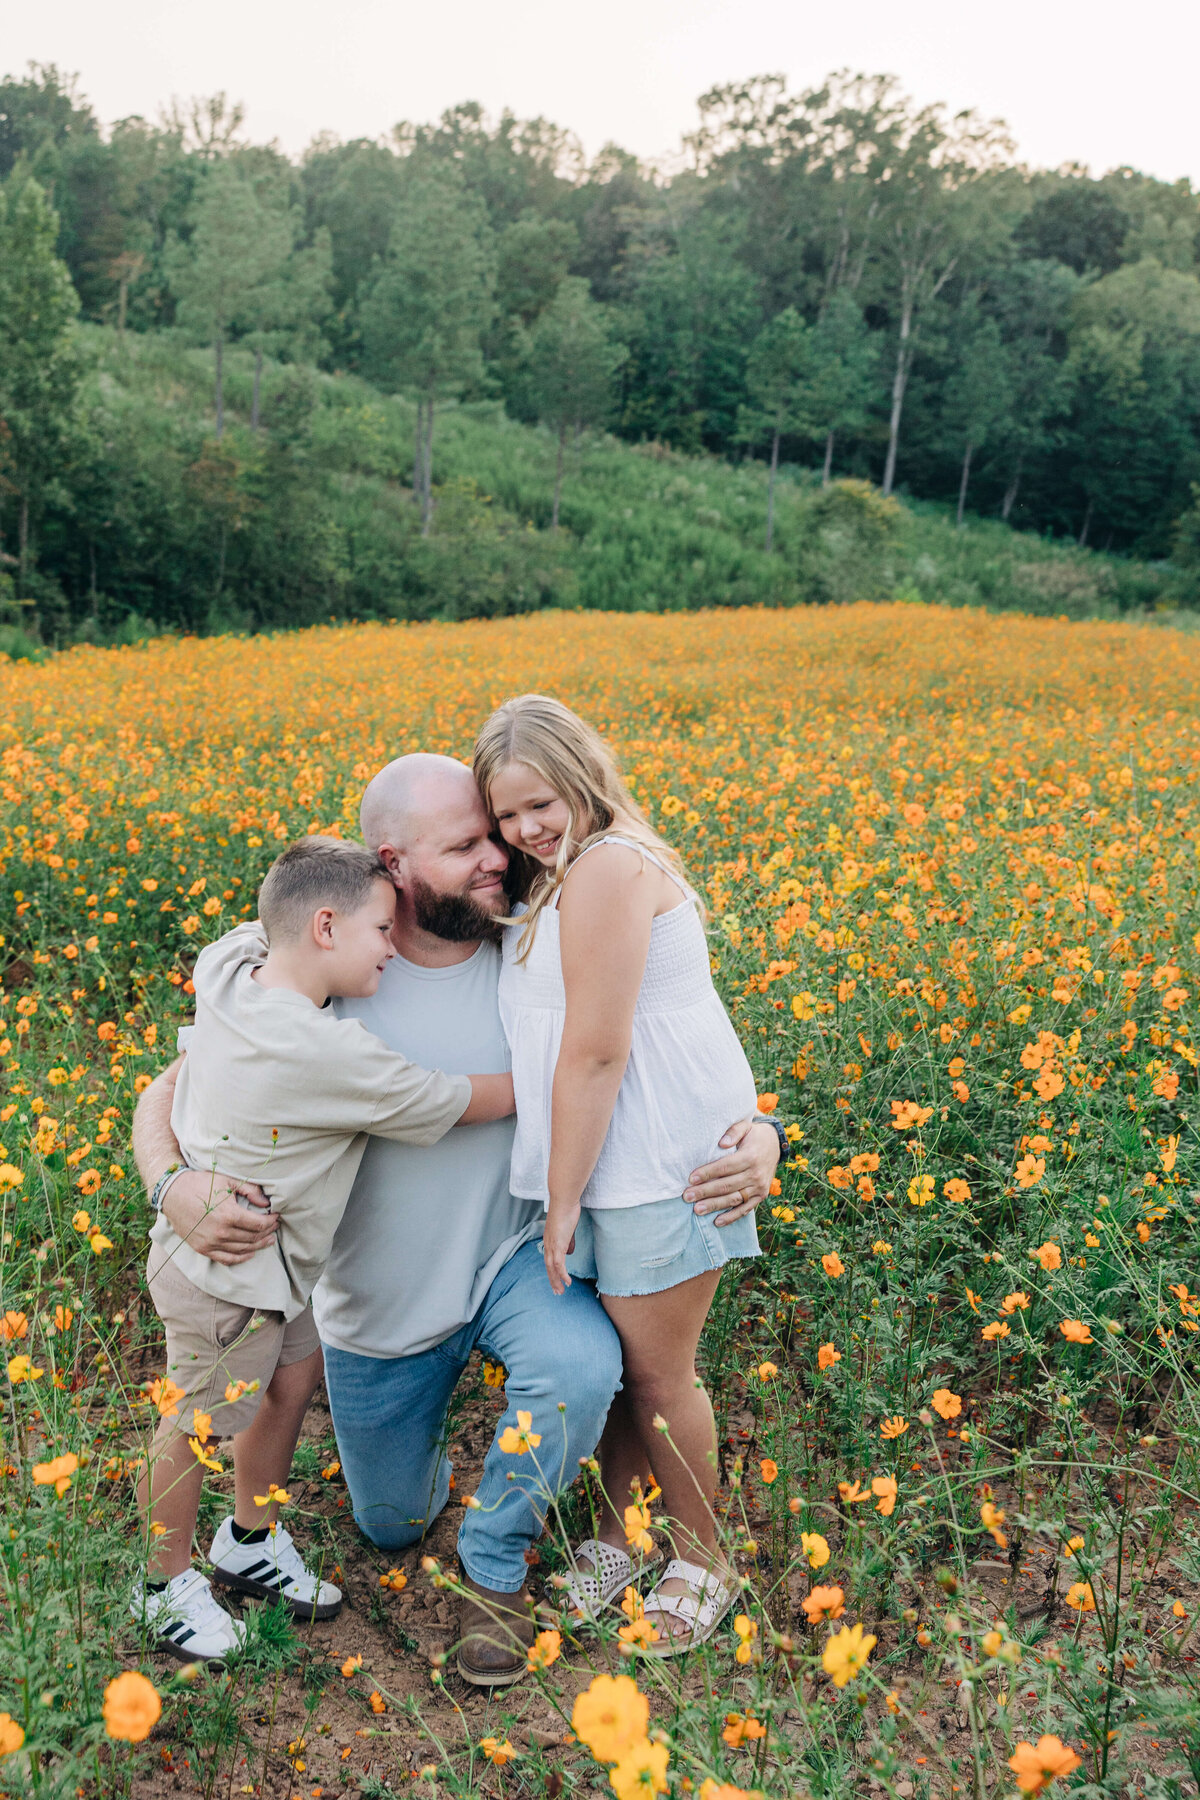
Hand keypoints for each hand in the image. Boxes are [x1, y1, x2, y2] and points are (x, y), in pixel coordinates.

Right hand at [161, 1169, 276, 1265]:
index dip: (271, 1222)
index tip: (277, 1217)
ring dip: (258, 1246)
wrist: (173, 1193)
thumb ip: (250, 1191)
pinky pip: (226, 1259)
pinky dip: (240, 1258)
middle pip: (253, 1238)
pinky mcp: (203, 1249)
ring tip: (268, 1240)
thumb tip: (266, 1203)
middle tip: (275, 1228)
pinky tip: (250, 1253)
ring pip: (242, 1250)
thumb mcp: (227, 1181)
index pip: (259, 1224)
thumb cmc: (201, 1184)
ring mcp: (211, 1243)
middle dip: (267, 1232)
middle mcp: (221, 1232)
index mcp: (229, 1215)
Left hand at [543, 1200, 579, 1295]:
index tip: (555, 1280)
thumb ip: (567, 1240)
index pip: (548, 1259)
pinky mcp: (558, 1244)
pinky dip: (562, 1274)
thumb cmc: (566, 1209)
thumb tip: (569, 1251)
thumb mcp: (567, 1227)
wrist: (563, 1200)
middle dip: (552, 1280)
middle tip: (557, 1292)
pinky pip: (559, 1264)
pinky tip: (568, 1282)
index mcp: (548, 1239)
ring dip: (556, 1281)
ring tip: (561, 1291)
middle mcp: (548, 1244)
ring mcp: (552, 1245)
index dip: (551, 1271)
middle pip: (548, 1267)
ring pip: (552, 1268)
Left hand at [684, 1116, 779, 1224]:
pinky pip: (745, 1209)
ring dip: (715, 1205)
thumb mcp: (746, 1126)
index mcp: (751, 1157)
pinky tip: (717, 1221)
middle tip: (687, 1196)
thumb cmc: (753, 1135)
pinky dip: (731, 1217)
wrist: (775, 1144)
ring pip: (734, 1199)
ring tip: (697, 1210)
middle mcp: (756, 1174)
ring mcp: (759, 1187)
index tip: (691, 1178)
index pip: (725, 1167)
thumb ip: (734, 1131)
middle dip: (705, 1192)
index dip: (708, 1173)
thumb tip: (722, 1142)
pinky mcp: (761, 1196)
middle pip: (727, 1185)